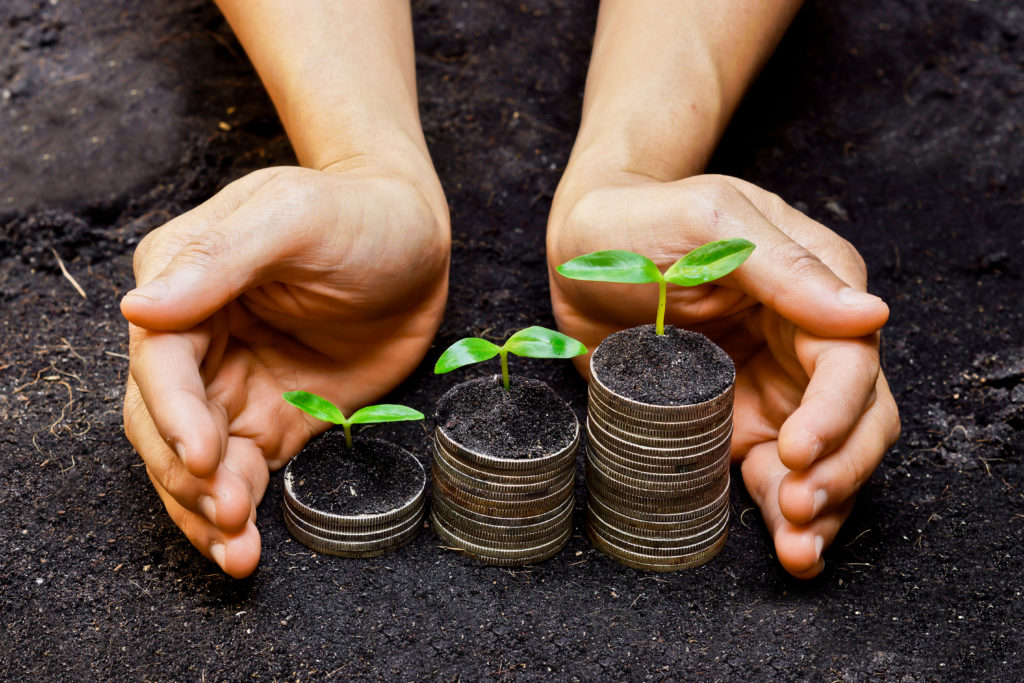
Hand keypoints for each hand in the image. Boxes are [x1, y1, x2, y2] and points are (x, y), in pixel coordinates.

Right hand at [122, 163, 448, 576]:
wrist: (418, 240)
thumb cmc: (358, 214)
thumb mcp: (295, 217)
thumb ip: (221, 259)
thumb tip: (139, 309)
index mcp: (184, 282)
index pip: (158, 362)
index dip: (173, 414)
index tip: (202, 456)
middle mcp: (197, 338)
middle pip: (163, 421)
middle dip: (187, 475)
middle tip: (227, 515)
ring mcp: (234, 383)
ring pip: (196, 459)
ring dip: (205, 508)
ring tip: (235, 551)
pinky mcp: (276, 418)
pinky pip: (244, 472)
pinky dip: (238, 508)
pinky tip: (243, 545)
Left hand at [548, 173, 899, 577]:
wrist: (580, 251)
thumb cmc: (643, 221)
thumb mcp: (712, 224)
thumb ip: (786, 269)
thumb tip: (870, 315)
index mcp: (813, 289)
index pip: (850, 362)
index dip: (835, 414)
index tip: (796, 451)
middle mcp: (803, 346)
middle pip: (856, 421)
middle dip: (839, 472)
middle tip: (797, 508)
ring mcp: (771, 391)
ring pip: (826, 460)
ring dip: (823, 508)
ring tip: (798, 548)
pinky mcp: (731, 425)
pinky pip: (769, 475)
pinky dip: (781, 513)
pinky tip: (787, 546)